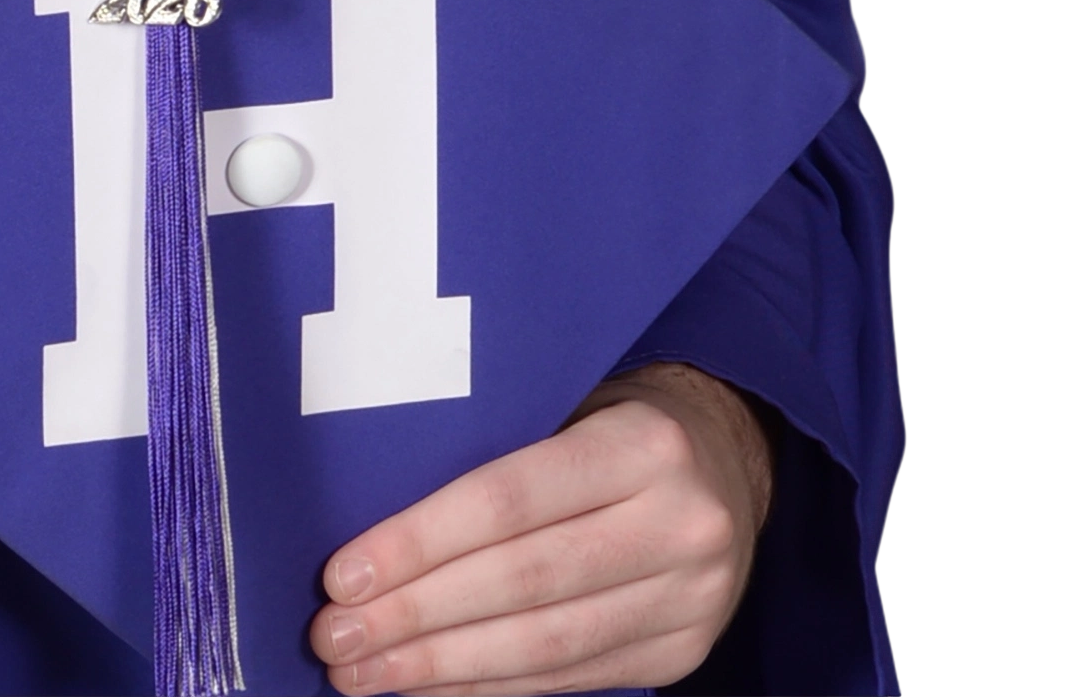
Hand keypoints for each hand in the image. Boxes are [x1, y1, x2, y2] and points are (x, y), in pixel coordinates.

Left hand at [310, 363, 772, 692]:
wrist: (731, 462)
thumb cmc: (615, 416)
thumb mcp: (573, 397)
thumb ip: (496, 443)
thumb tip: (372, 514)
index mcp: (643, 445)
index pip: (509, 500)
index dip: (419, 542)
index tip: (341, 574)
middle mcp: (678, 525)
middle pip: (522, 583)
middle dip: (415, 618)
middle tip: (334, 638)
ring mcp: (688, 600)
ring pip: (544, 647)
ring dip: (441, 669)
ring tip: (363, 675)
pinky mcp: (680, 653)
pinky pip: (570, 679)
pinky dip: (491, 687)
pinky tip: (432, 688)